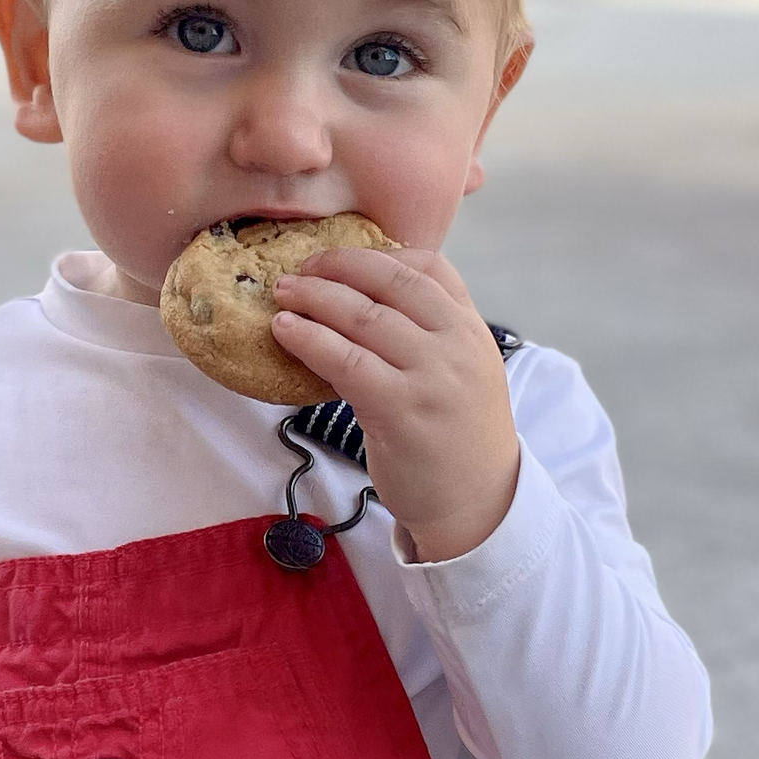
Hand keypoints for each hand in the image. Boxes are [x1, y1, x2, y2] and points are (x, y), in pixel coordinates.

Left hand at [266, 246, 519, 563]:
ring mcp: (430, 375)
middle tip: (297, 269)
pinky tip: (284, 330)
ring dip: (314, 298)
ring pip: (363, 317)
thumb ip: (428, 334)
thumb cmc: (456, 438)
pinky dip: (309, 338)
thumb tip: (360, 300)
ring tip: (281, 294)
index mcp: (471, 328)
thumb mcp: (460, 372)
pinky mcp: (400, 409)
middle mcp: (456, 343)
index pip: (429, 266)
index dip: (377, 254)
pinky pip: (345, 360)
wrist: (477, 504)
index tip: (338, 258)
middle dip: (336, 267)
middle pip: (389, 282)